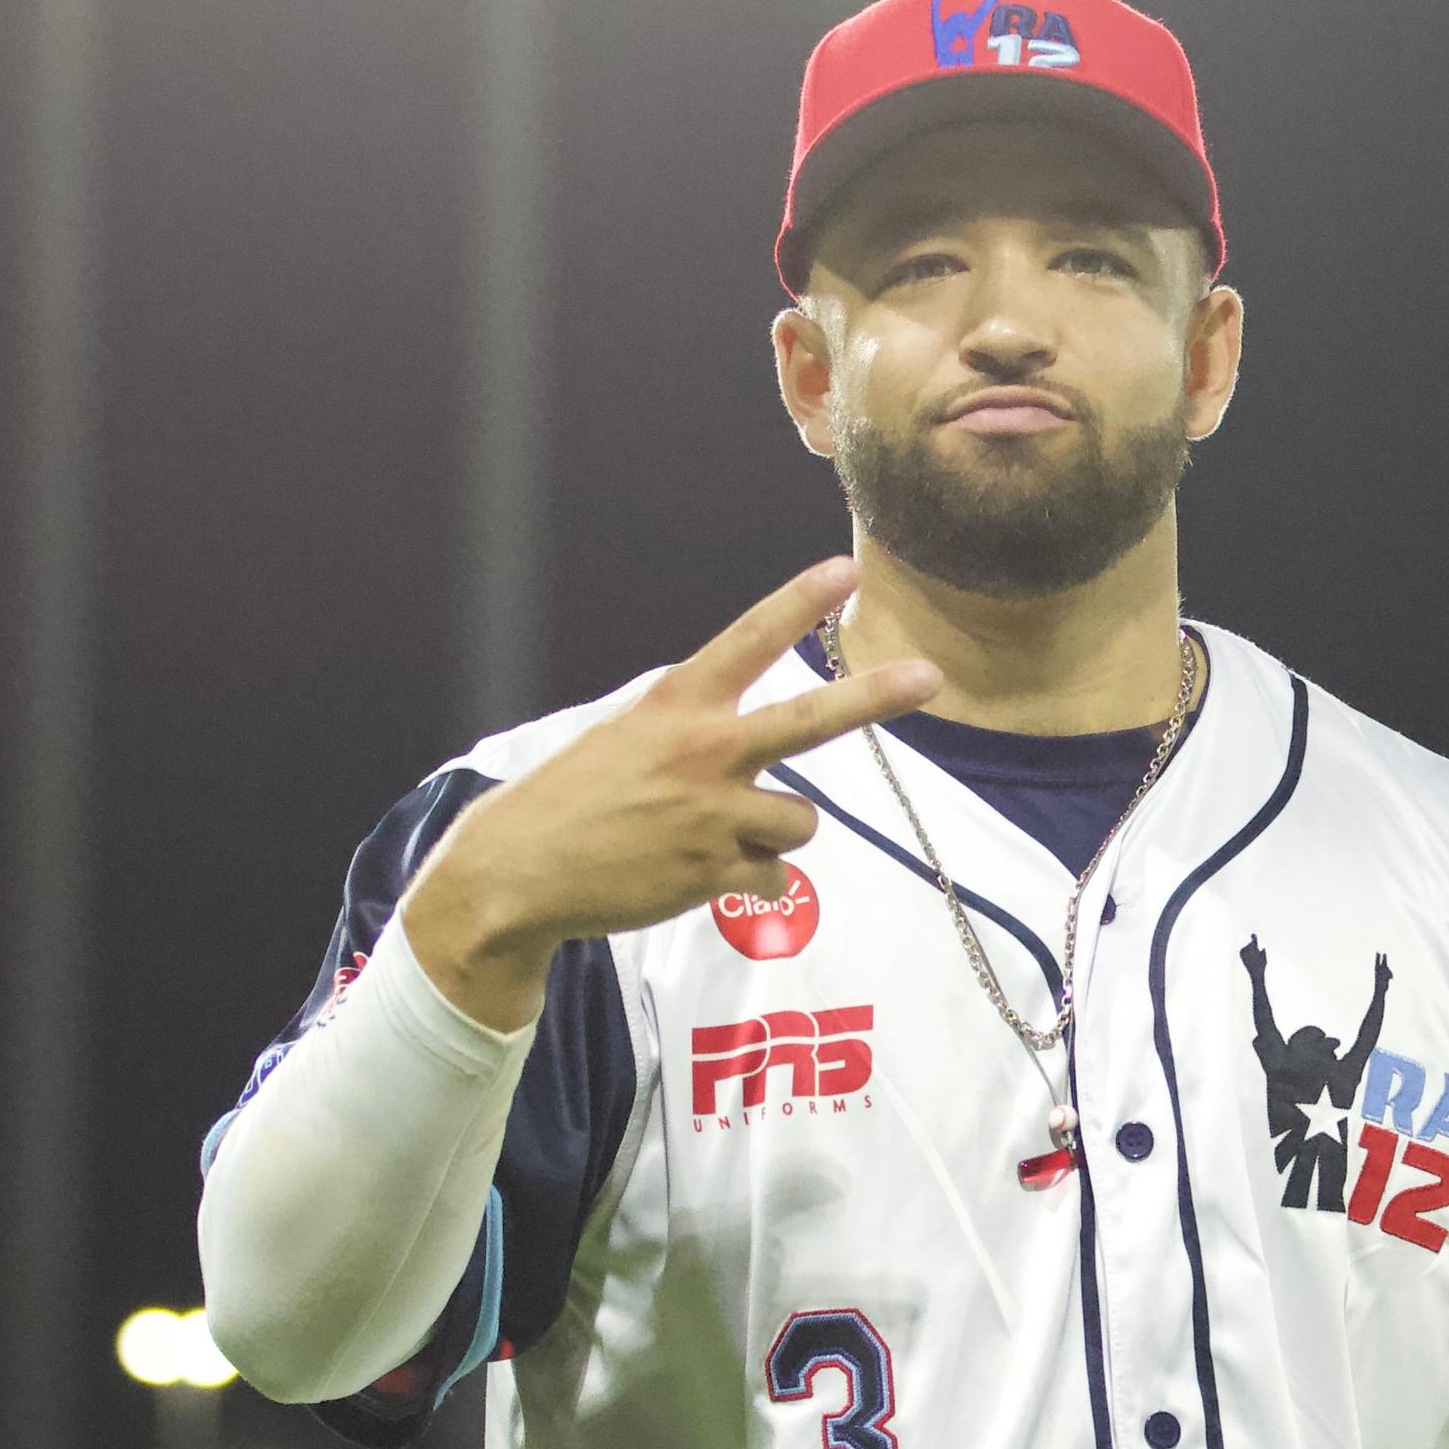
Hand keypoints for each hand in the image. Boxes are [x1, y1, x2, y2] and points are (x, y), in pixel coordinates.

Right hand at [401, 559, 939, 1027]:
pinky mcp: (716, 872)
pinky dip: (748, 880)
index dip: (798, 602)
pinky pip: (773, 875)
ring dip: (775, 832)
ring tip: (715, 837)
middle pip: (811, 720)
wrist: (518, 870)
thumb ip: (690, 729)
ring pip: (801, 820)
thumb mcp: (623, 737)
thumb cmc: (571, 799)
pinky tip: (696, 875)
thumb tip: (751, 749)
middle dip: (876, 697)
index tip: (845, 569)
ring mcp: (714, 814)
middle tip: (930, 676)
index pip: (748, 641)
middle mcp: (703, 751)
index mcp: (676, 705)